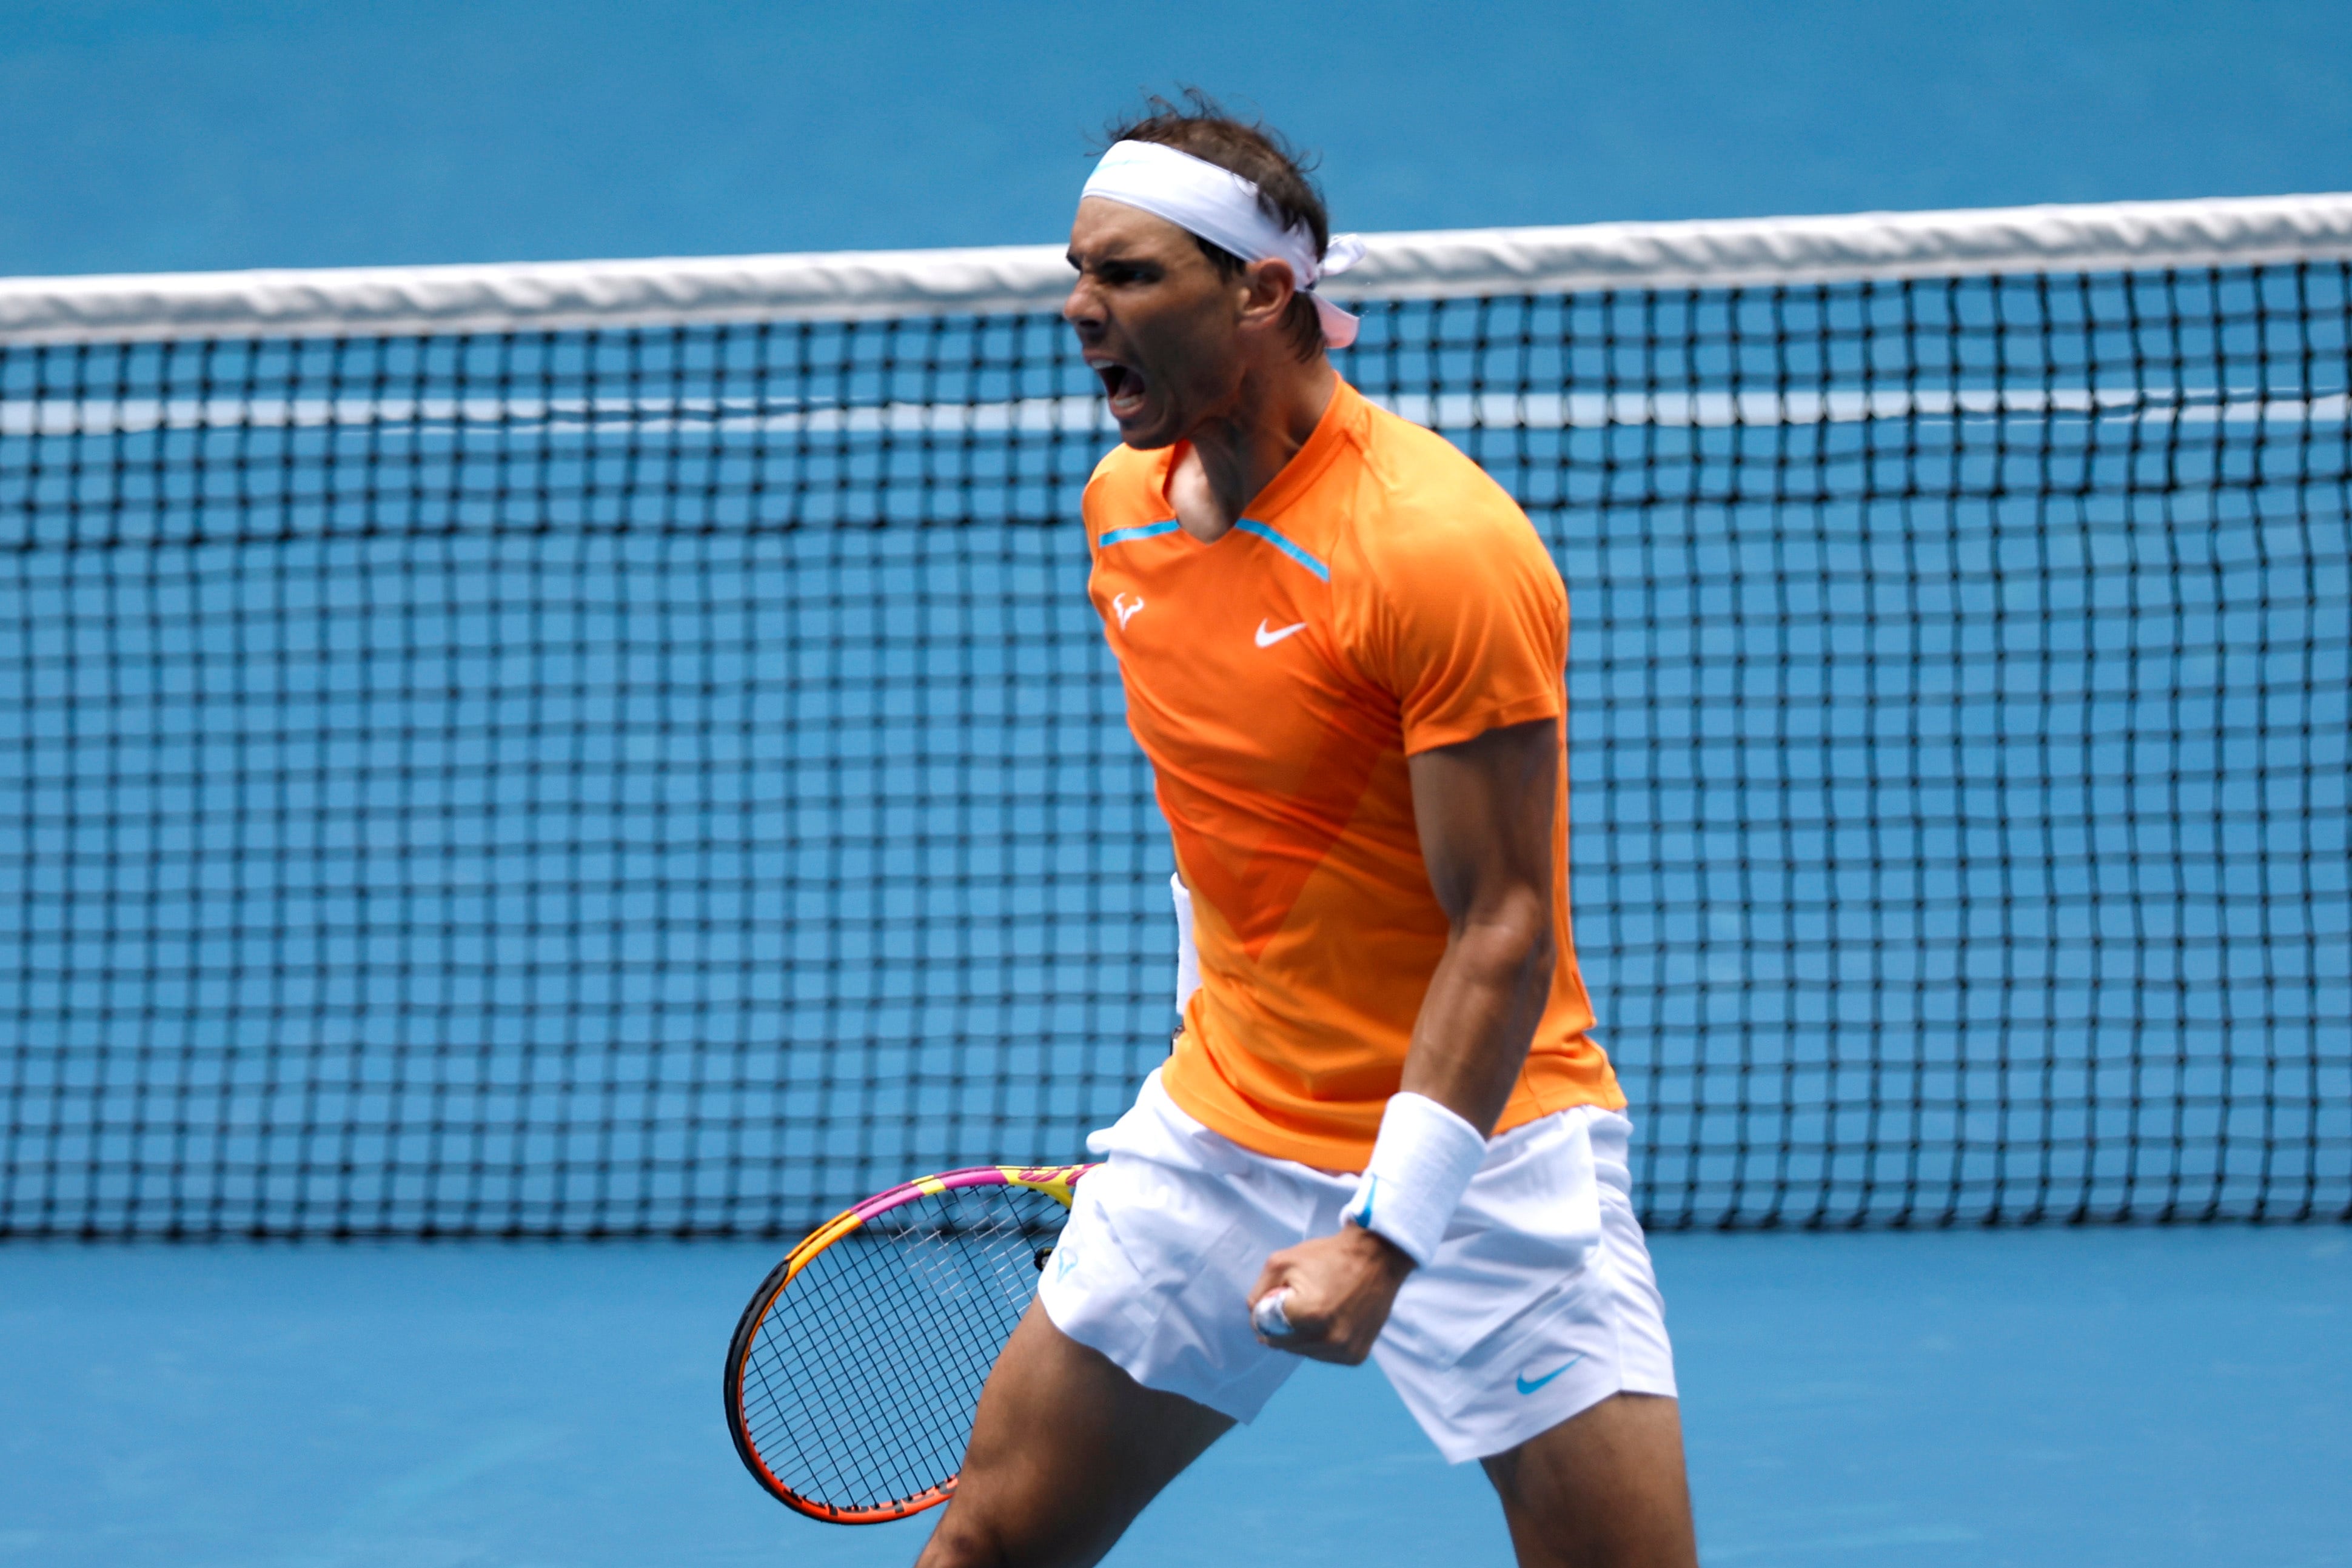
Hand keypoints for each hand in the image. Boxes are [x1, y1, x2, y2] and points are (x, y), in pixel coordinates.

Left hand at [1247, 1225, 1414, 1363]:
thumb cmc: (1328, 1256)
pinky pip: (1325, 1356)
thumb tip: (1255, 1316)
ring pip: (1304, 1352)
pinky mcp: (1356, 1355)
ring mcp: (1344, 1350)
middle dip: (1282, 1327)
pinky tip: (1330, 1321)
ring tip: (1315, 1310)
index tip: (1275, 1301)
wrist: (1377, 1258)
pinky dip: (1321, 1342)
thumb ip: (1259, 1291)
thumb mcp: (1283, 1261)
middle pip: (1285, 1344)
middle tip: (1295, 1305)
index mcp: (1309, 1314)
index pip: (1268, 1328)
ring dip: (1301, 1337)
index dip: (1265, 1314)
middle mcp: (1329, 1338)